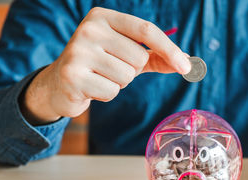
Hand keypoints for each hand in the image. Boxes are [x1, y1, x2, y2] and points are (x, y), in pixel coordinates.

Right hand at [21, 7, 190, 124]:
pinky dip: (107, 94)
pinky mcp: (73, 75)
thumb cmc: (101, 66)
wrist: (60, 83)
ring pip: (127, 76)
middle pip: (138, 57)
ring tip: (101, 77)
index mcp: (103, 17)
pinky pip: (112, 91)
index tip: (187, 67)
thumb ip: (157, 56)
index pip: (146, 30)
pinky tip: (92, 87)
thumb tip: (187, 61)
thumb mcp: (128, 55)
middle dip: (133, 70)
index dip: (170, 49)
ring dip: (120, 83)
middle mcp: (89, 29)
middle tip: (112, 68)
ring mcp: (78, 52)